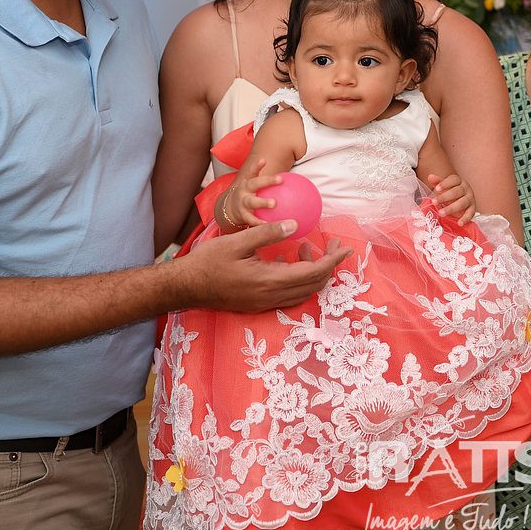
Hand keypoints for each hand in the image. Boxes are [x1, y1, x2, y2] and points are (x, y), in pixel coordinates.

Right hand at [178, 221, 351, 311]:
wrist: (185, 287)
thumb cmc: (208, 262)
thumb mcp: (238, 242)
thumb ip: (268, 234)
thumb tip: (295, 225)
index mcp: (269, 281)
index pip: (313, 273)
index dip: (333, 261)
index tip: (346, 248)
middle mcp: (271, 296)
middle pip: (314, 285)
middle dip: (329, 265)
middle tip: (333, 245)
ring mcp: (265, 303)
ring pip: (303, 291)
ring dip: (313, 271)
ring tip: (306, 248)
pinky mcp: (259, 304)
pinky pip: (290, 294)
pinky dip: (298, 278)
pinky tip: (288, 260)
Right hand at [219, 158, 282, 230]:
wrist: (230, 210)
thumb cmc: (249, 196)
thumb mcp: (254, 188)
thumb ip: (269, 185)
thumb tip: (294, 181)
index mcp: (248, 183)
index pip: (252, 172)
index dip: (257, 166)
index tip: (264, 160)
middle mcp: (244, 191)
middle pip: (254, 183)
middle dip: (266, 180)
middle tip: (279, 179)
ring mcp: (242, 203)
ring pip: (252, 202)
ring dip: (262, 202)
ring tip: (274, 203)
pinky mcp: (242, 216)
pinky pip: (251, 219)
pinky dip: (259, 222)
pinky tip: (269, 223)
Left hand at [428, 173, 475, 222]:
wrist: (460, 201)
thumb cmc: (450, 193)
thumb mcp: (443, 187)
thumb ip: (437, 182)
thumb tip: (430, 176)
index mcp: (459, 181)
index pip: (453, 180)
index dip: (445, 184)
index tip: (437, 188)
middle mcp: (466, 189)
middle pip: (457, 191)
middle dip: (445, 197)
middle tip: (434, 202)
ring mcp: (470, 199)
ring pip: (462, 203)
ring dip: (451, 208)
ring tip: (441, 213)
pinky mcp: (472, 209)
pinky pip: (470, 213)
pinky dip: (465, 218)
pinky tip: (459, 223)